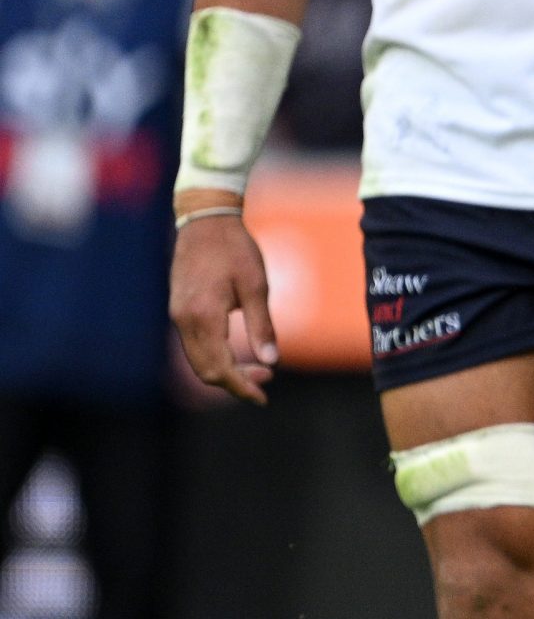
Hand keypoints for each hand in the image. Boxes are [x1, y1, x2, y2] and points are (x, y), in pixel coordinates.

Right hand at [170, 208, 279, 404]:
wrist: (206, 221)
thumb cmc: (236, 249)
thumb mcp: (257, 285)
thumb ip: (261, 326)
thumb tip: (271, 361)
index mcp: (204, 316)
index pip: (219, 368)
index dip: (241, 387)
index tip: (262, 397)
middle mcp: (184, 321)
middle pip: (205, 370)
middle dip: (235, 382)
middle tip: (267, 380)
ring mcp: (177, 316)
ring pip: (198, 359)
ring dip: (225, 370)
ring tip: (258, 368)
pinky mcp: (178, 309)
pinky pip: (194, 344)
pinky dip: (214, 355)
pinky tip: (236, 351)